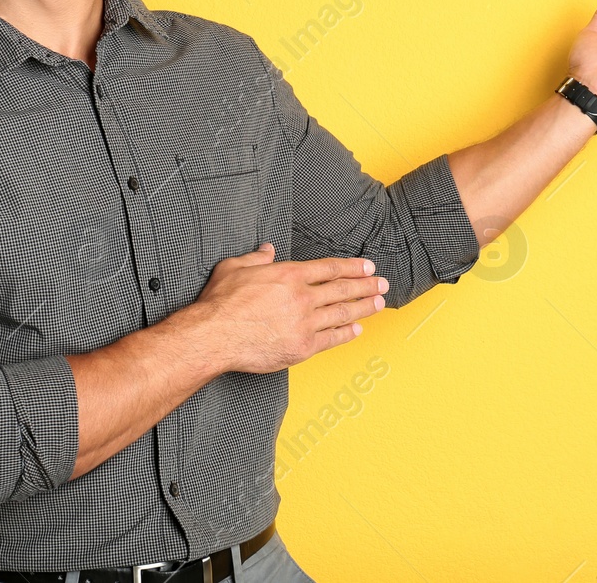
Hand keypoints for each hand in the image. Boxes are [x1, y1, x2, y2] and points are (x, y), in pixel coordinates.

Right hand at [194, 243, 388, 374]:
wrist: (214, 336)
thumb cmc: (220, 303)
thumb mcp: (234, 267)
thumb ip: (256, 257)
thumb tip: (268, 249)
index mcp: (289, 275)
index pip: (330, 268)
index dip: (352, 267)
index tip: (367, 266)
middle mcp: (302, 297)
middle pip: (342, 289)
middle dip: (366, 285)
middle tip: (382, 283)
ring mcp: (305, 323)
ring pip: (342, 313)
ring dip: (364, 307)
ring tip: (379, 302)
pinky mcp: (303, 347)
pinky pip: (332, 339)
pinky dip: (347, 333)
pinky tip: (357, 328)